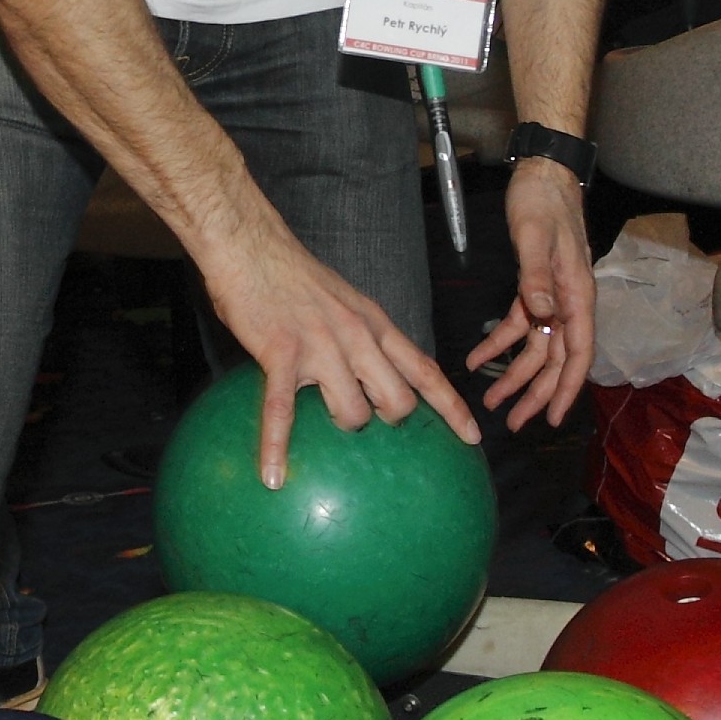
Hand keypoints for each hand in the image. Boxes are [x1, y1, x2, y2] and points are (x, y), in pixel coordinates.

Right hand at [199, 214, 479, 487]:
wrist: (248, 243)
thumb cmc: (288, 272)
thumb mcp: (344, 299)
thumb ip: (361, 334)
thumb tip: (367, 370)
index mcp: (374, 322)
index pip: (426, 370)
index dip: (451, 408)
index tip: (472, 438)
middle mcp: (356, 336)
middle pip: (398, 401)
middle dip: (390, 419)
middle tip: (370, 417)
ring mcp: (320, 346)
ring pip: (351, 411)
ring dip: (341, 422)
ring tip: (321, 418)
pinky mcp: (280, 353)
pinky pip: (281, 411)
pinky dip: (276, 447)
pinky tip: (274, 476)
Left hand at [466, 159, 594, 430]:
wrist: (543, 175)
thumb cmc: (544, 203)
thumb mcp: (536, 236)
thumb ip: (537, 276)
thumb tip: (541, 313)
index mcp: (577, 296)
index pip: (577, 353)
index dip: (567, 388)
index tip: (555, 418)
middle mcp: (569, 303)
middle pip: (556, 360)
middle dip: (537, 393)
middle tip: (513, 421)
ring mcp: (553, 298)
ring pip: (537, 348)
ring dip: (516, 375)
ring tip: (492, 400)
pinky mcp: (534, 288)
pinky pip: (519, 325)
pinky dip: (500, 343)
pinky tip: (478, 358)